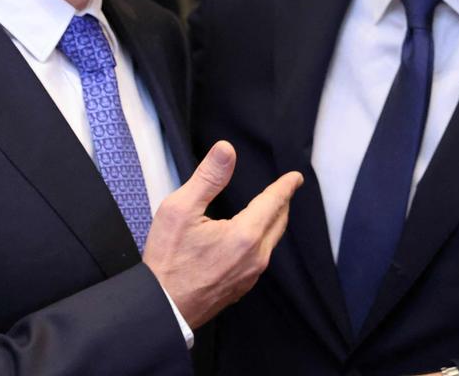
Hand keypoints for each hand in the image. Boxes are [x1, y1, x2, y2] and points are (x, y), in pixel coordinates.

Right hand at [143, 141, 302, 327]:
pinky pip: (261, 257)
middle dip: (282, 203)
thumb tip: (226, 150)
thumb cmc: (167, 261)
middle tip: (285, 190)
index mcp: (244, 235)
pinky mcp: (241, 287)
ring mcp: (250, 275)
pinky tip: (252, 238)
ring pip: (271, 241)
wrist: (162, 308)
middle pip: (278, 222)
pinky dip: (263, 240)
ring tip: (271, 209)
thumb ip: (208, 177)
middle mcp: (255, 257)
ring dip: (274, 221)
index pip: (274, 202)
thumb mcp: (180, 210)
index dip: (285, 186)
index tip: (295, 178)